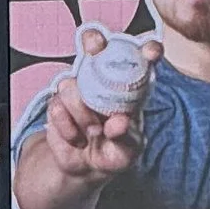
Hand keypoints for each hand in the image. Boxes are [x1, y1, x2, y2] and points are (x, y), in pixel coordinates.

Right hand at [12, 41, 160, 208]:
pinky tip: (78, 139)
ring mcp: (78, 87)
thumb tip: (118, 123)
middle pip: (94, 43)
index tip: (152, 54)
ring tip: (93, 132)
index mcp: (132, 84)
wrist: (88, 168)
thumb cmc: (117, 152)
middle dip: (93, 40)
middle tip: (96, 49)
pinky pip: (57, 107)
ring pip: (70, 85)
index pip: (142, 57)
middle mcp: (103, 78)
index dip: (149, 49)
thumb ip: (126, 136)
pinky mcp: (58, 102)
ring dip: (81, 113)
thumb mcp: (129, 150)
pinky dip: (67, 127)